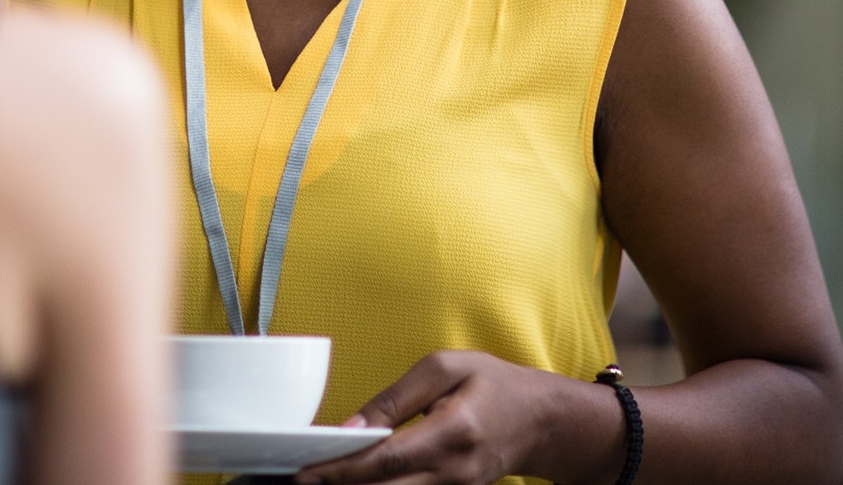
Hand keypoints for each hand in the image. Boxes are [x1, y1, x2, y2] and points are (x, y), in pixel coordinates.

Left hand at [296, 351, 625, 484]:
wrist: (542, 421)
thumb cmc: (496, 384)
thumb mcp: (445, 368)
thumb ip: (395, 397)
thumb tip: (351, 426)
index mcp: (453, 432)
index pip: (387, 460)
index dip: (343, 469)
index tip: (306, 471)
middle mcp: (454, 471)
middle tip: (301, 479)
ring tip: (322, 478)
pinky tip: (356, 479)